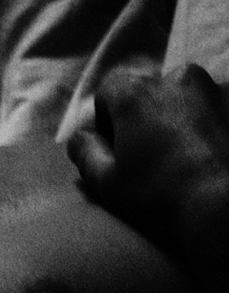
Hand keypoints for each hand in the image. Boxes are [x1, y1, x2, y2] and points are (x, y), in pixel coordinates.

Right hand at [68, 64, 228, 275]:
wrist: (228, 212)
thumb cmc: (162, 197)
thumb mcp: (106, 182)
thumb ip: (85, 152)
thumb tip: (79, 138)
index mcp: (137, 93)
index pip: (110, 91)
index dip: (108, 120)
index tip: (118, 149)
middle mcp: (179, 80)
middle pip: (152, 91)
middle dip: (148, 117)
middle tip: (154, 156)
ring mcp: (219, 90)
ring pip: (190, 99)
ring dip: (185, 119)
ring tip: (190, 157)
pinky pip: (223, 110)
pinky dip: (217, 126)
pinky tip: (215, 155)